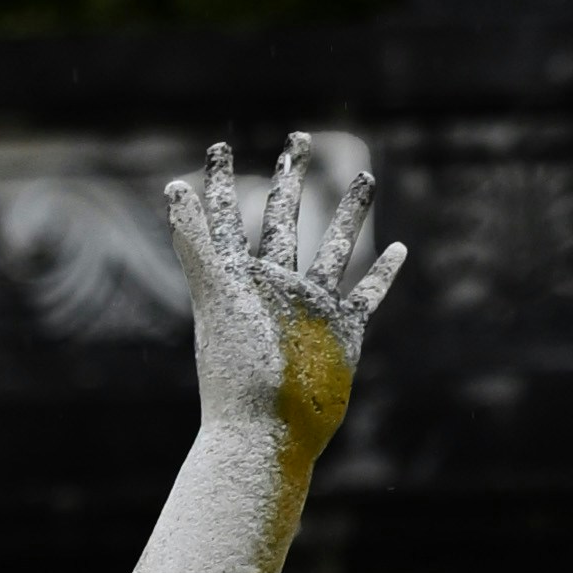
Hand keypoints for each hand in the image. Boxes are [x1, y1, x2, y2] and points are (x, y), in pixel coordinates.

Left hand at [167, 134, 401, 470]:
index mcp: (239, 277)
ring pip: (333, 249)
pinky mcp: (341, 334)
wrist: (265, 434)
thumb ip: (196, 242)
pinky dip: (383, 274)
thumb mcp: (218, 295)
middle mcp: (274, 287)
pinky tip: (399, 249)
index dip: (219, 181)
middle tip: (298, 138)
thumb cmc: (238, 371)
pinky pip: (366, 296)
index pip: (226, 216)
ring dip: (349, 214)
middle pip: (283, 219)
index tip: (219, 145)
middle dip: (291, 179)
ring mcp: (309, 309)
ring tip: (367, 177)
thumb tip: (173, 186)